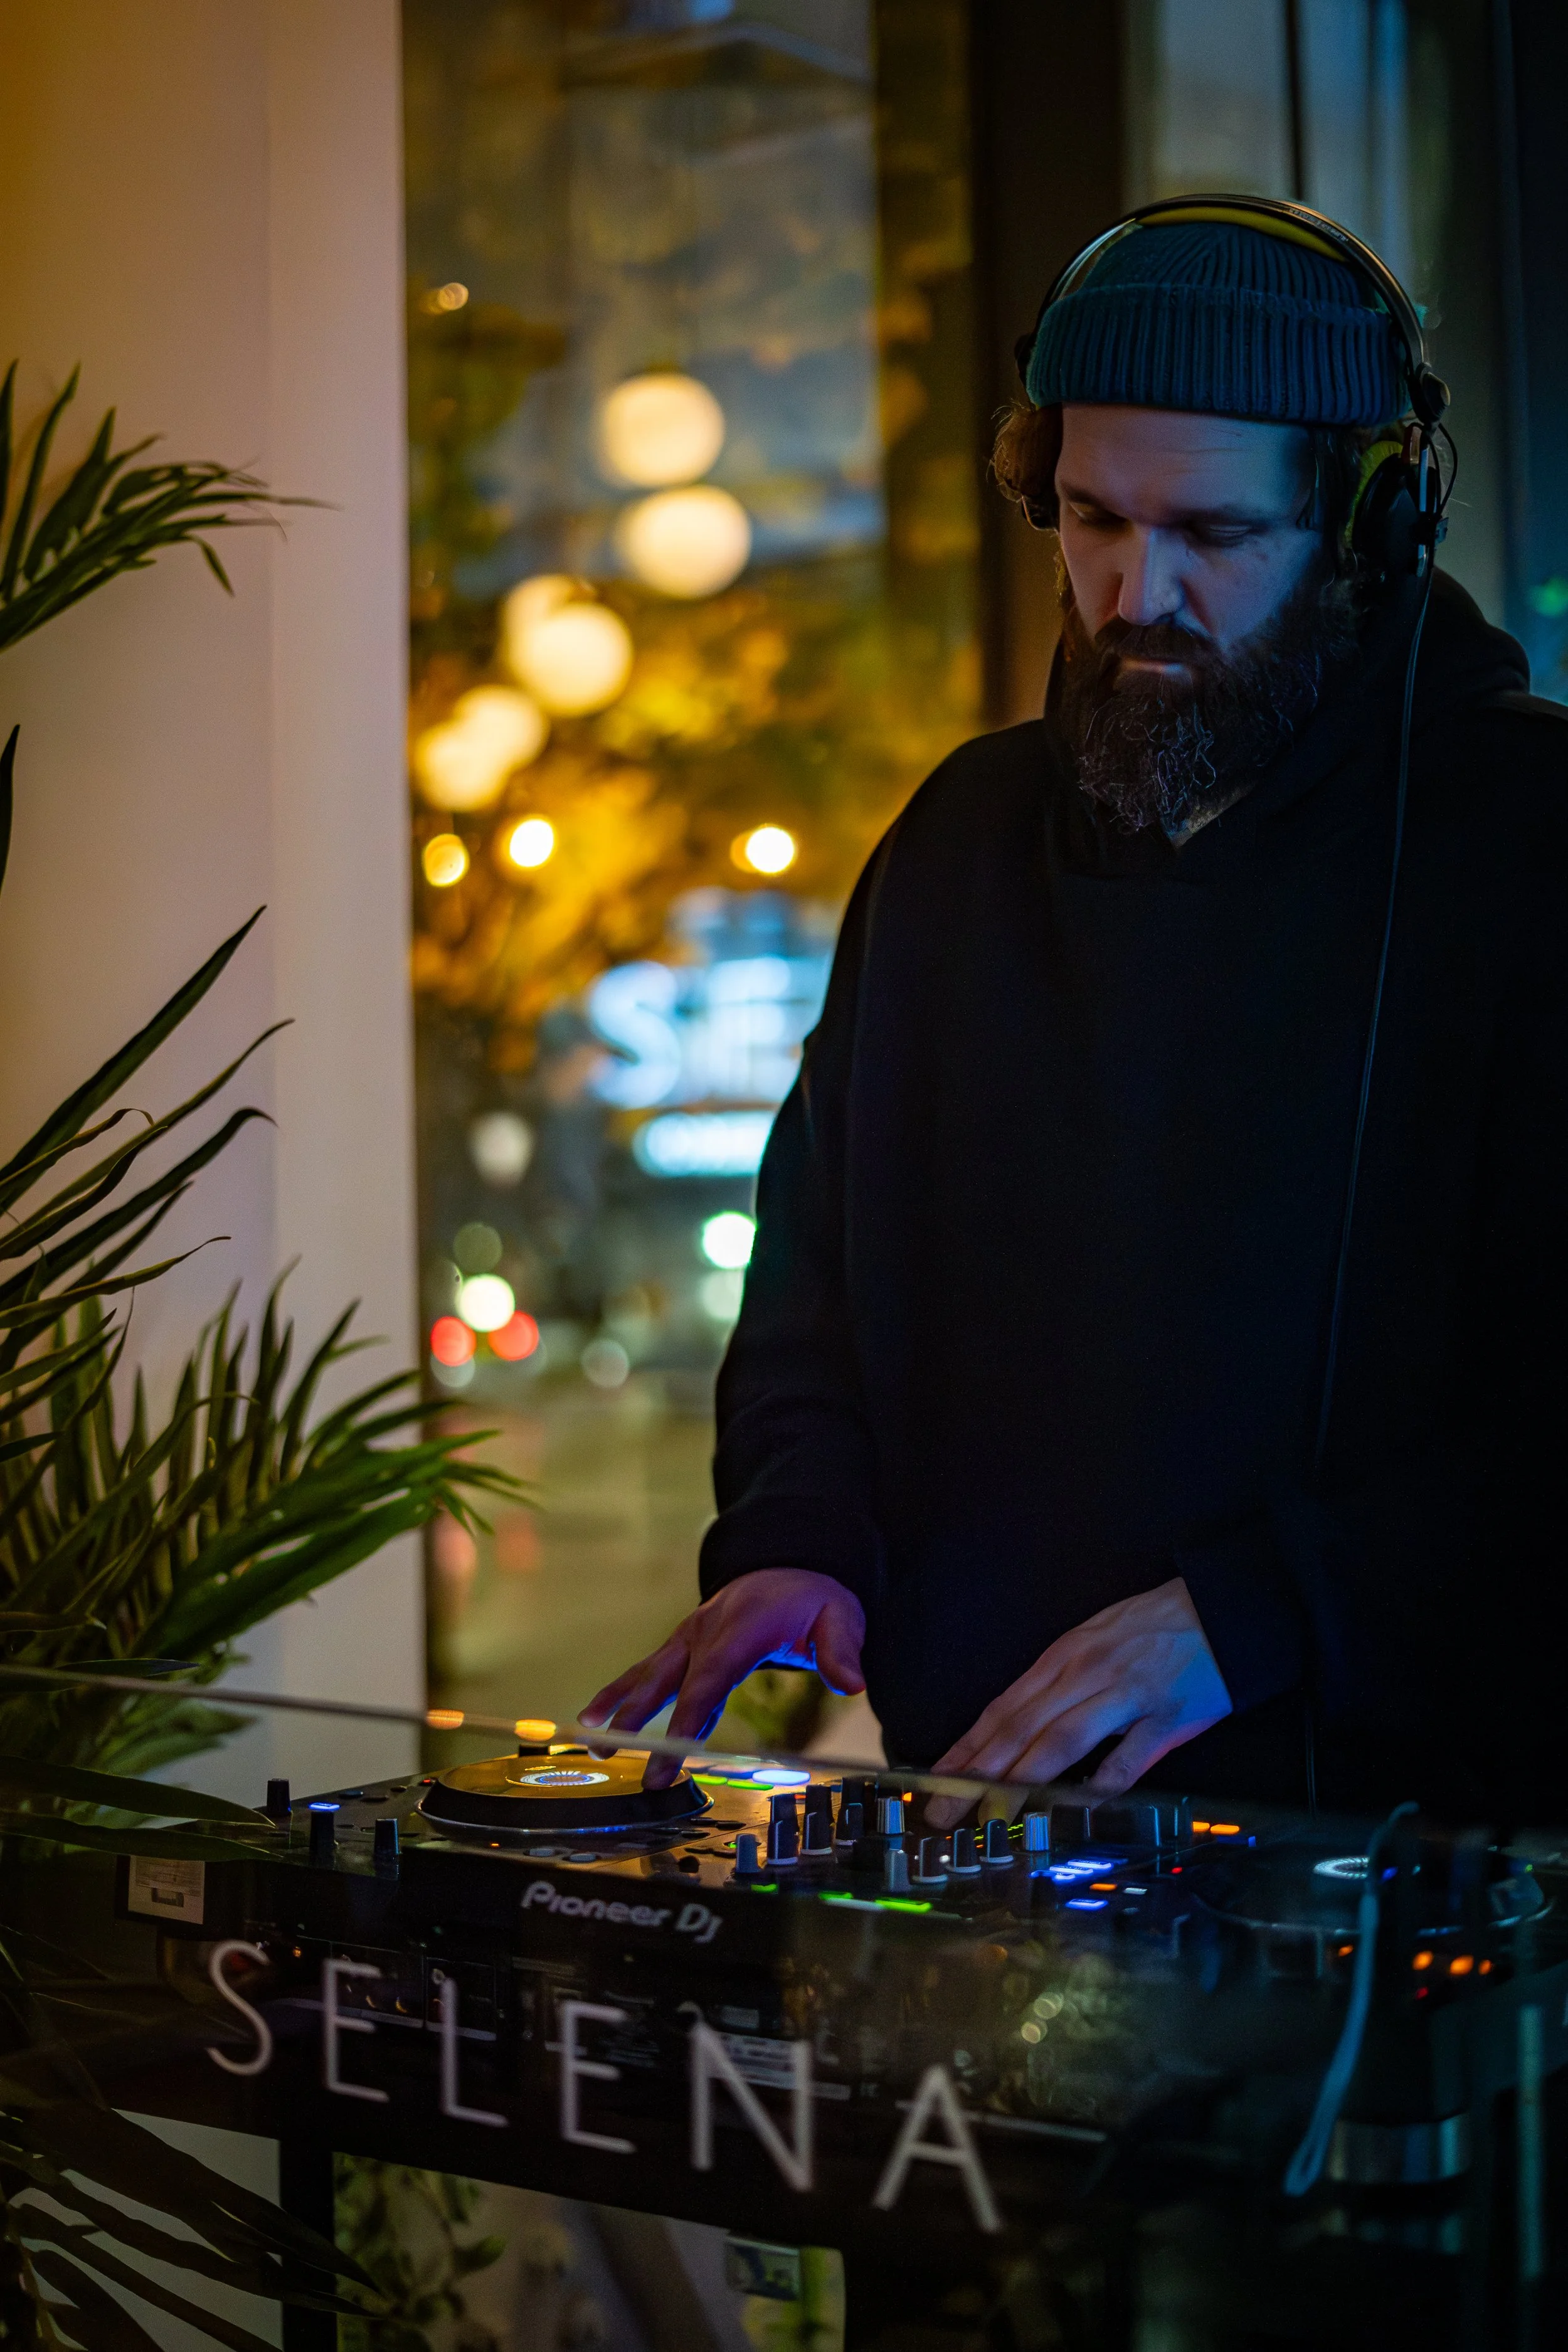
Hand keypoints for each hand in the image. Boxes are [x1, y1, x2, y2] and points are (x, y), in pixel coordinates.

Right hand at [580, 1569, 865, 1789]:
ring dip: (618, 1705)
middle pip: (668, 1679)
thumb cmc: (814, 1599)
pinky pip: (649, 1669)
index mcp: (742, 1629)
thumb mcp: (840, 1617)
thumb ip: (841, 1651)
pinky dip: (621, 1692)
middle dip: (638, 1719)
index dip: (688, 1718)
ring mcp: (690, 1635)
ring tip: (591, 1739)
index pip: (710, 1679)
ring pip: (648, 1672)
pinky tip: (596, 1717)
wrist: (790, 1563)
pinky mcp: (683, 1643)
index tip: (672, 1756)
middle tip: (613, 1755)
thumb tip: (851, 1683)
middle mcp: (707, 1631)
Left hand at [924, 1578, 1229, 1828]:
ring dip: (1020, 1783)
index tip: (934, 1777)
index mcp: (1064, 1657)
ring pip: (1061, 1742)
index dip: (966, 1745)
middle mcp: (1086, 1675)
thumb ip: (1058, 1683)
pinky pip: (1127, 1760)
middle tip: (941, 1810)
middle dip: (976, 1773)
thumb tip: (1019, 1729)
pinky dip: (1099, 1787)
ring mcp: (1126, 1697)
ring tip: (989, 1817)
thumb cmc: (1152, 1626)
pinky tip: (1073, 1811)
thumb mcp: (1093, 1639)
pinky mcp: (1166, 1720)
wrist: (1221, 1609)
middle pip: (1020, 1728)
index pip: (1003, 1708)